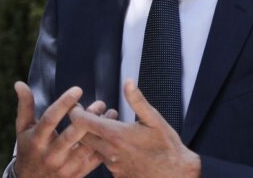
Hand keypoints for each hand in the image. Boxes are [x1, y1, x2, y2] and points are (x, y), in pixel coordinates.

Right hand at [13, 81, 117, 177]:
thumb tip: (19, 83)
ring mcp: (64, 166)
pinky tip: (111, 131)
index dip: (64, 103)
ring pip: (87, 147)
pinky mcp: (76, 174)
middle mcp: (50, 154)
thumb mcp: (23, 129)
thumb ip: (25, 106)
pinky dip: (105, 145)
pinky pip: (94, 160)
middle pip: (71, 134)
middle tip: (100, 103)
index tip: (77, 89)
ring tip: (111, 113)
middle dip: (87, 117)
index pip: (50, 119)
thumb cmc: (28, 149)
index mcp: (37, 140)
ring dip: (101, 129)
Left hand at [69, 79, 200, 177]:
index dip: (77, 112)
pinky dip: (105, 149)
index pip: (82, 122)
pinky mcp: (116, 175)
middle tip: (94, 114)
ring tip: (110, 127)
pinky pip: (103, 160)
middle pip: (81, 137)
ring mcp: (112, 166)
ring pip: (92, 149)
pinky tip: (118, 143)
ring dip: (96, 137)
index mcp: (116, 135)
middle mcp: (110, 152)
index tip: (78, 106)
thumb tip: (128, 83)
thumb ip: (137, 101)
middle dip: (83, 125)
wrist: (175, 175)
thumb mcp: (154, 119)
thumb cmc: (167, 147)